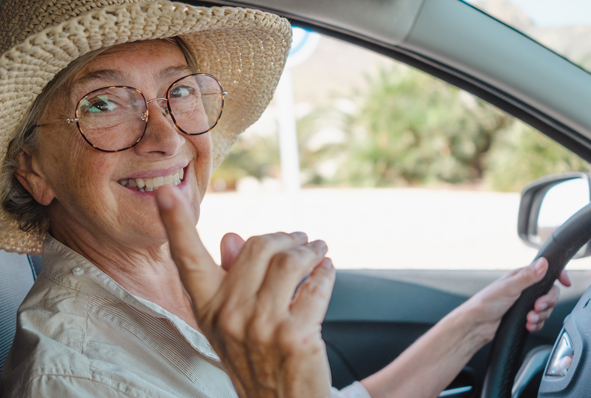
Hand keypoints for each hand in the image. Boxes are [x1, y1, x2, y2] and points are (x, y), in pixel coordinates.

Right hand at [155, 186, 334, 397]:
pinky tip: (326, 271)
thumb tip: (232, 237)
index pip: (187, 260)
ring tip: (318, 250)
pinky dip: (325, 273)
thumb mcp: (232, 322)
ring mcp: (261, 327)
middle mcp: (229, 315)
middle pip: (258, 247)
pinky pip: (316, 285)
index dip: (175, 224)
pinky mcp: (295, 336)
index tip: (165, 191)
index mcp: (208, 308)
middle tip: (300, 238)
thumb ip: (230, 277)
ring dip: (310, 251)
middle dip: (285, 238)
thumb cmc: (257, 359)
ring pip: (290, 262)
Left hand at [462, 257, 569, 343]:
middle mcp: (524, 289)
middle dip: (547, 302)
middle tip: (537, 307)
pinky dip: (536, 324)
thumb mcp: (508, 287)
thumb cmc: (485, 303)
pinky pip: (540, 320)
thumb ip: (526, 276)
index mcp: (520, 277)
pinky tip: (527, 325)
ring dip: (540, 315)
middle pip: (549, 293)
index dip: (557, 277)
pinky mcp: (524, 317)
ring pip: (546, 309)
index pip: (545, 273)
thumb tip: (543, 263)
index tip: (565, 283)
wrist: (477, 325)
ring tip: (528, 318)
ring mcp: (524, 304)